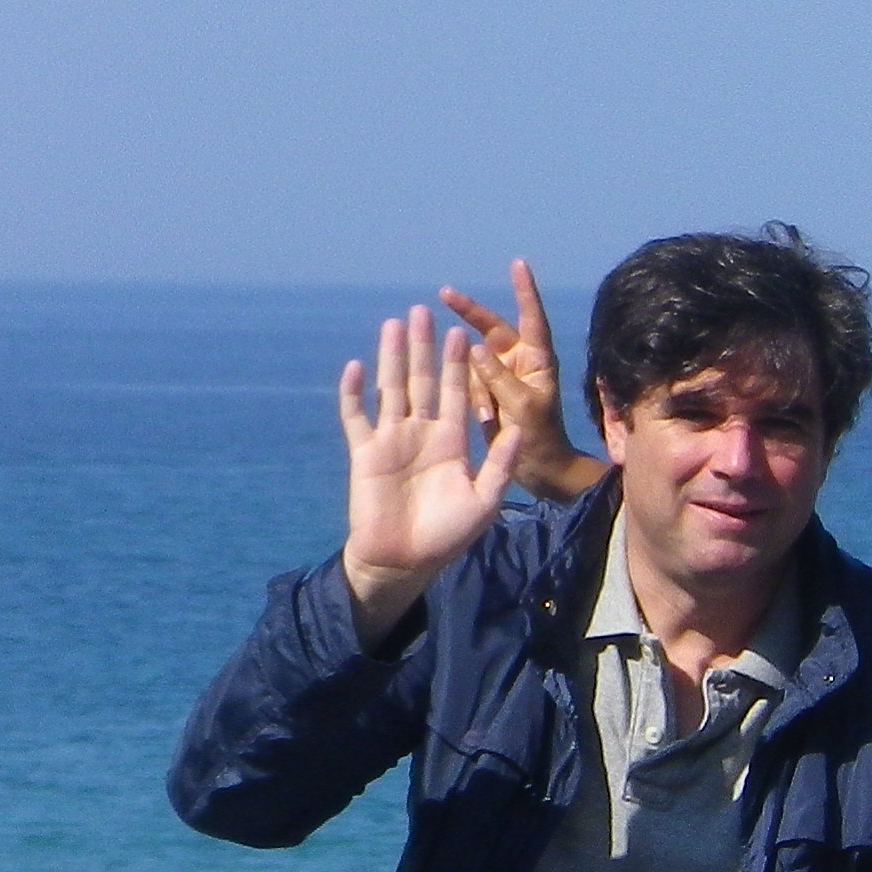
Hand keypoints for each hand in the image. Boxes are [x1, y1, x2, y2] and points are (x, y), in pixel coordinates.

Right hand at [339, 307, 524, 643]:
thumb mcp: (484, 498)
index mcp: (451, 440)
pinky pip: (356, 417)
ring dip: (392, 357)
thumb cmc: (449, 534)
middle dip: (424, 347)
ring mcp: (391, 439)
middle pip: (422, 381)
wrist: (407, 559)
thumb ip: (499, 463)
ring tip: (394, 325)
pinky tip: (355, 366)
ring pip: (391, 388)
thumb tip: (518, 432)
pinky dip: (353, 393)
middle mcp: (421, 433)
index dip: (458, 364)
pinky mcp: (365, 452)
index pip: (456, 392)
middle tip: (423, 311)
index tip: (463, 332)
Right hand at [447, 262, 609, 501]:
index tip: (518, 264)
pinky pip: (465, 381)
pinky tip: (484, 417)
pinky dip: (471, 397)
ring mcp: (500, 375)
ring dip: (476, 386)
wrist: (537, 470)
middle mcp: (519, 362)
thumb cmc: (540, 440)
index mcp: (538, 361)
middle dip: (469, 314)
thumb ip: (499, 377)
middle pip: (490, 328)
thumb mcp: (522, 408)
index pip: (531, 319)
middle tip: (444, 295)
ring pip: (471, 360)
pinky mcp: (484, 391)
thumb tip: (475, 347)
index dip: (525, 291)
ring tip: (489, 415)